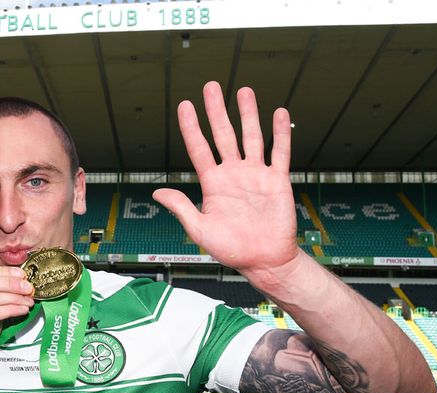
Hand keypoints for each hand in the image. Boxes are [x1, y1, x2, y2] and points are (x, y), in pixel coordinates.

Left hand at [153, 82, 297, 275]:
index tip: (184, 106)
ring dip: (248, 114)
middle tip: (210, 86)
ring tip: (244, 91)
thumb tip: (157, 193)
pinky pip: (279, 152)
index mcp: (213, 183)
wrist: (265, 261)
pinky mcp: (277, 180)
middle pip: (223, 134)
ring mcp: (256, 174)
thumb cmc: (232, 249)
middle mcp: (233, 173)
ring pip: (251, 137)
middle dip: (217, 110)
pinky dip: (280, 133)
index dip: (191, 127)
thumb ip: (181, 208)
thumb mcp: (200, 230)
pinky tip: (278, 113)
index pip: (199, 148)